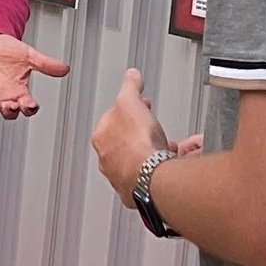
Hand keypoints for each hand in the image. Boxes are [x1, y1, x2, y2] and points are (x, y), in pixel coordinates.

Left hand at [0, 33, 68, 117]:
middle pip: (8, 112)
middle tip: (12, 105)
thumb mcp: (29, 55)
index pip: (27, 106)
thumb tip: (65, 68)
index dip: (29, 109)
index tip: (31, 104)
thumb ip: (46, 64)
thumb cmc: (7, 49)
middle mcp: (4, 96)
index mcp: (19, 91)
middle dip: (10, 111)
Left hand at [89, 68, 192, 196]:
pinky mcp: (134, 190)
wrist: (150, 176)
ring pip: (134, 158)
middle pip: (123, 139)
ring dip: (147, 150)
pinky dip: (155, 167)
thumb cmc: (137, 143)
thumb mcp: (131, 101)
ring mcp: (119, 176)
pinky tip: (164, 163)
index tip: (142, 105)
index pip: (113, 116)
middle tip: (152, 126)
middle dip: (139, 131)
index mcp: (101, 136)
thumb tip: (131, 75)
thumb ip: (130, 86)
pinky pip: (145, 174)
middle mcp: (106, 158)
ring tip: (161, 145)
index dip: (130, 108)